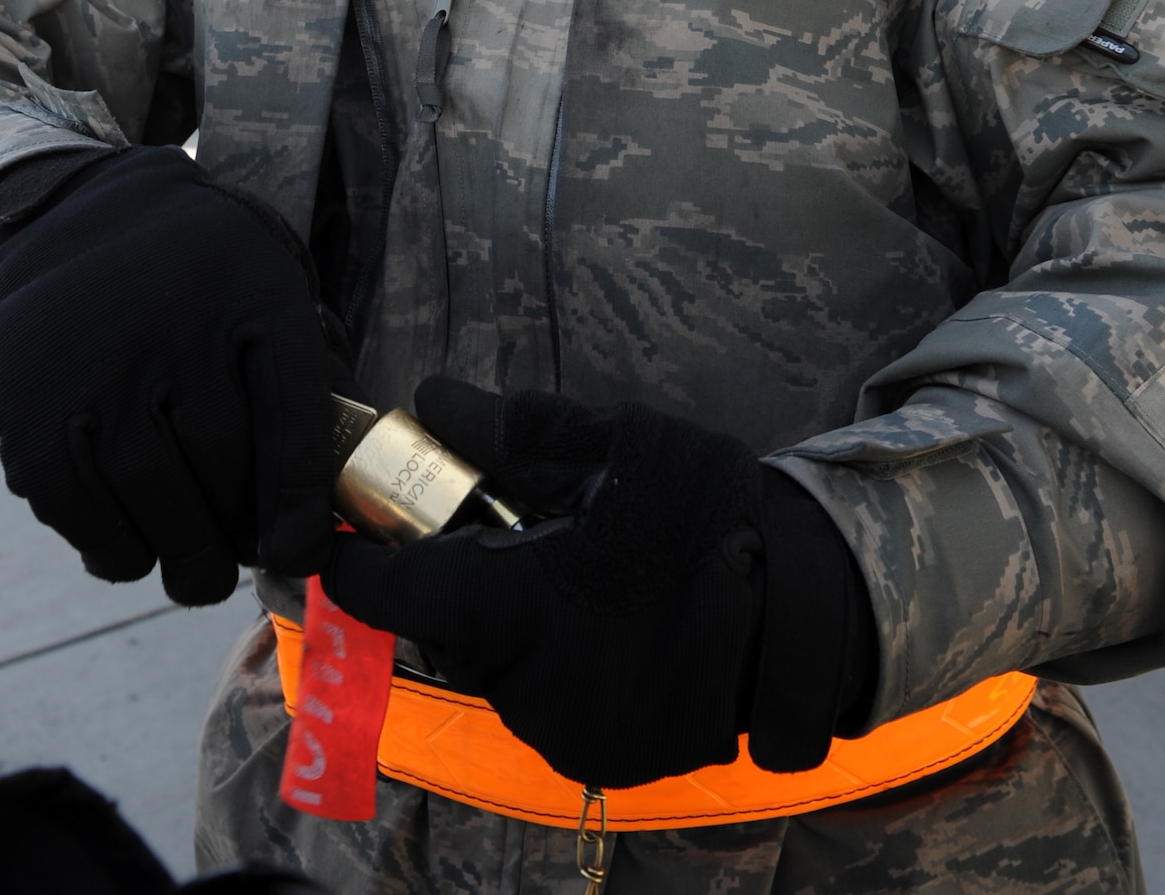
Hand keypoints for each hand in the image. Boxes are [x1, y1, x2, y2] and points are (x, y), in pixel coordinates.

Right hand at [0, 146, 340, 605]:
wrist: (63, 216)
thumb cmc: (194, 272)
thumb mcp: (266, 279)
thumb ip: (310, 365)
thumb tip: (348, 479)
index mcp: (250, 284)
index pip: (292, 410)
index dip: (301, 499)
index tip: (300, 551)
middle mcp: (171, 317)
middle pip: (220, 462)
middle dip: (240, 532)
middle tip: (245, 556)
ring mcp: (93, 359)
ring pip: (150, 493)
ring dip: (181, 554)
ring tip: (196, 572)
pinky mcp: (26, 401)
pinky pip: (75, 505)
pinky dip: (111, 545)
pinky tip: (133, 547)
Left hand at [324, 379, 874, 787]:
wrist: (812, 602)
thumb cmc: (704, 508)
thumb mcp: (610, 442)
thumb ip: (510, 430)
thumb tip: (431, 401)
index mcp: (512, 606)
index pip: (387, 594)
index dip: (362, 560)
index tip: (352, 537)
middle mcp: (527, 689)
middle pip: (446, 633)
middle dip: (456, 585)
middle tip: (495, 539)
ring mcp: (569, 736)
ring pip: (497, 672)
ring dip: (509, 629)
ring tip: (566, 577)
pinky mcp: (608, 763)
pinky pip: (549, 707)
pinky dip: (556, 667)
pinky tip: (598, 623)